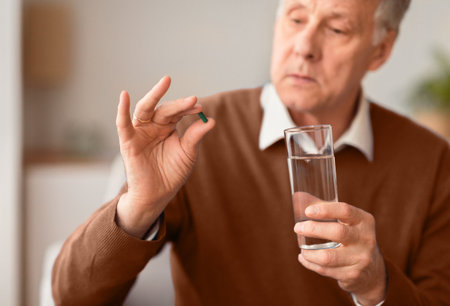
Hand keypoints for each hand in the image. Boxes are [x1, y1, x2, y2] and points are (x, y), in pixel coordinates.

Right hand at [115, 76, 214, 237]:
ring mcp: (140, 132)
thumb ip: (195, 137)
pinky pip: (123, 124)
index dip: (188, 108)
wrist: (157, 195)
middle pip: (164, 109)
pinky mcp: (128, 141)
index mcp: (167, 127)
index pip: (178, 112)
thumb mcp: (188, 154)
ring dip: (155, 95)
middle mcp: (153, 126)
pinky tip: (125, 95)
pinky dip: (122, 109)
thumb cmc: (172, 173)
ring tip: (166, 82)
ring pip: (146, 109)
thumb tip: (211, 121)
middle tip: (193, 99)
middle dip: (178, 104)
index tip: (200, 107)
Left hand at [293, 193, 385, 304]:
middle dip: (313, 229)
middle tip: (297, 228)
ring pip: (328, 257)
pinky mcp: (353, 275)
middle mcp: (366, 239)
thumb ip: (324, 208)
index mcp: (364, 221)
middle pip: (338, 232)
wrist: (373, 271)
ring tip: (301, 248)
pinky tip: (304, 258)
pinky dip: (310, 264)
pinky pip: (326, 270)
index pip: (345, 211)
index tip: (308, 211)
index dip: (325, 210)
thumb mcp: (346, 222)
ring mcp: (361, 259)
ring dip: (309, 252)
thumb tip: (298, 196)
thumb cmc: (352, 238)